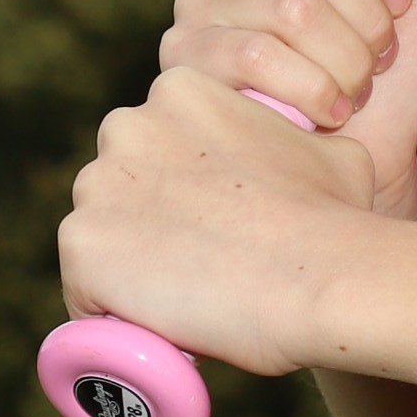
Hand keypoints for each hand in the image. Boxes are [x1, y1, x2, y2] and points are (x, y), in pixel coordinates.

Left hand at [59, 68, 379, 378]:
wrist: (320, 271)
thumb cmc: (335, 215)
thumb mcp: (326, 150)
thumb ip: (294, 144)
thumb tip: (301, 166)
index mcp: (180, 90)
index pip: (157, 145)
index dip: (180, 189)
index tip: (208, 223)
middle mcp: (126, 127)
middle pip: (119, 185)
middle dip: (147, 221)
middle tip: (195, 263)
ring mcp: (97, 187)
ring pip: (99, 237)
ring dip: (128, 266)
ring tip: (181, 300)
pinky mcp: (82, 246)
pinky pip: (84, 290)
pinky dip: (111, 312)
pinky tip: (155, 325)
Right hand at [161, 0, 416, 217]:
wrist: (366, 152)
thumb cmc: (394, 63)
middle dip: (368, 17)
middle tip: (382, 53)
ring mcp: (196, 3)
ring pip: (290, 10)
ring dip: (348, 58)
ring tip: (359, 84)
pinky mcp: (186, 61)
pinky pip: (255, 57)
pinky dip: (315, 89)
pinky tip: (332, 110)